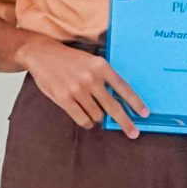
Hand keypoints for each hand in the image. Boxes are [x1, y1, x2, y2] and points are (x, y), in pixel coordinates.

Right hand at [20, 38, 149, 136]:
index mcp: (101, 66)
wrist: (42, 54)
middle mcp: (91, 78)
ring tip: (94, 112)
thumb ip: (104, 76)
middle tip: (133, 133)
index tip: (144, 114)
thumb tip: (119, 100)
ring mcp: (77, 89)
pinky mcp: (64, 98)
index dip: (135, 103)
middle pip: (113, 107)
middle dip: (125, 122)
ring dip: (98, 118)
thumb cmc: (69, 59)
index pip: (123, 88)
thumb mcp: (91, 60)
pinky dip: (87, 122)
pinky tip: (87, 119)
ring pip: (97, 115)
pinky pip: (82, 119)